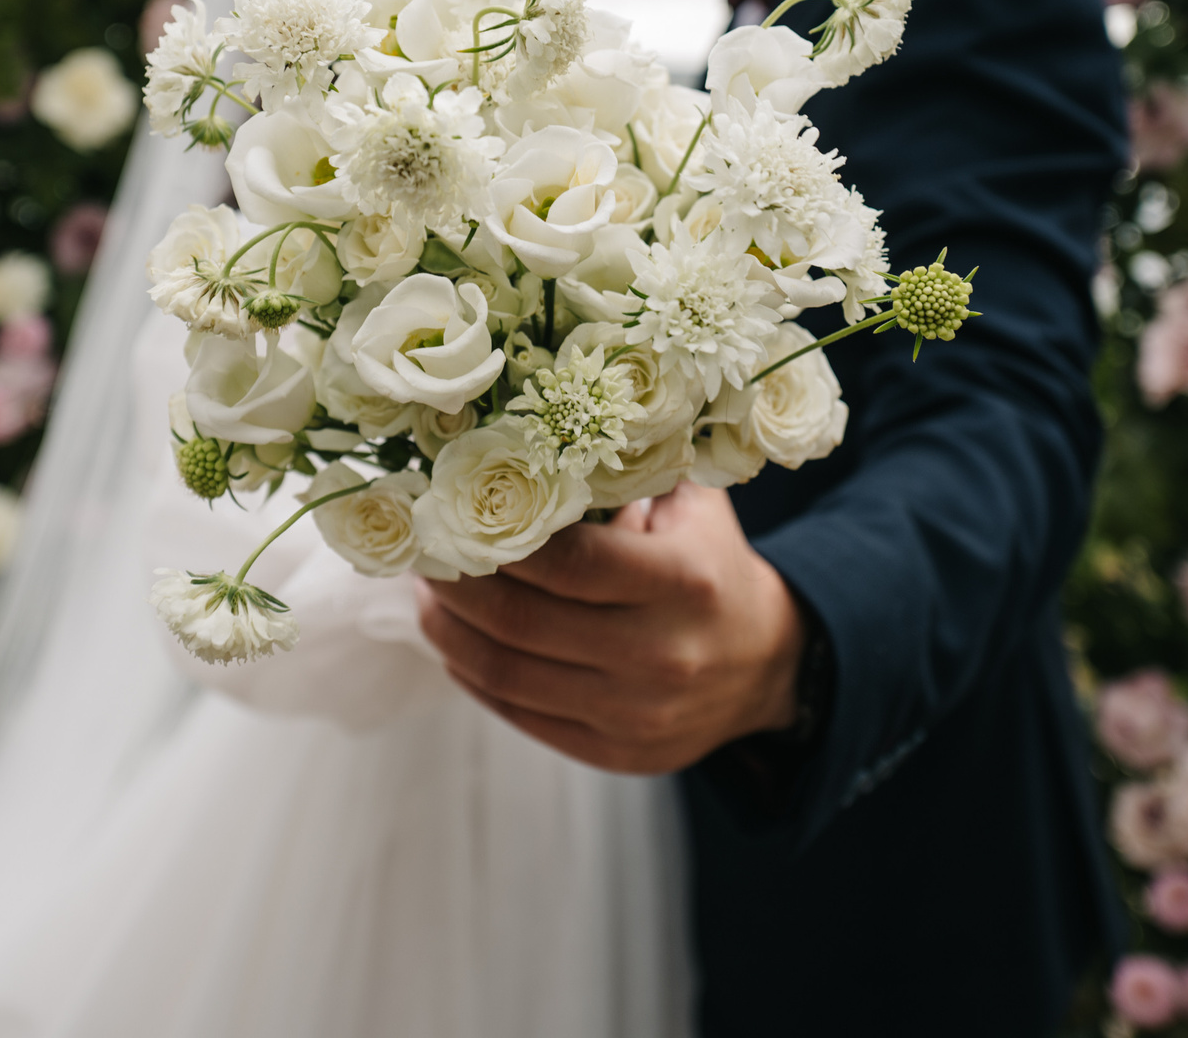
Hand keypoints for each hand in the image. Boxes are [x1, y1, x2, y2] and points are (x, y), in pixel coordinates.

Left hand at [415, 482, 804, 774]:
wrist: (765, 662)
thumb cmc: (709, 560)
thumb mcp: (689, 501)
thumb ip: (623, 468)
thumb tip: (524, 433)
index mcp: (683, 581)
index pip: (566, 562)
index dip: (498, 538)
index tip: (453, 509)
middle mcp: (662, 654)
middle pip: (523, 620)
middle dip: (457, 583)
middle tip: (422, 550)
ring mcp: (637, 713)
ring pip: (509, 674)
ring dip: (450, 632)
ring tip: (425, 593)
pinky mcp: (617, 754)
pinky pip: (520, 714)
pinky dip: (474, 675)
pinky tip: (454, 639)